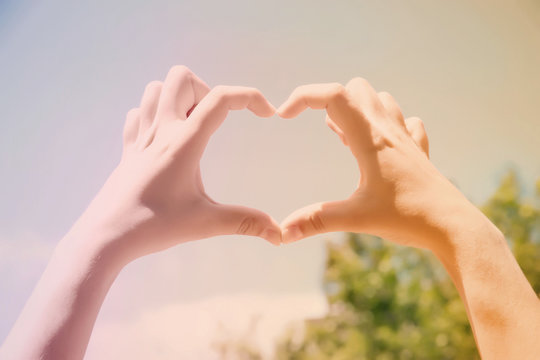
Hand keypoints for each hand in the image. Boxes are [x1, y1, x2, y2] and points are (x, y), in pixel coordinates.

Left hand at [75, 66, 280, 261]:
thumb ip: (244, 222)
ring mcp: (140, 136)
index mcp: (184, 143)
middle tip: (216, 123)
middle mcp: (161, 130)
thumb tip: (279, 234)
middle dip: (207, 91)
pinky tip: (166, 138)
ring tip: (192, 126)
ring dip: (179, 98)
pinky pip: (139, 111)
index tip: (267, 114)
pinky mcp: (128, 147)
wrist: (105, 236)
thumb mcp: (205, 223)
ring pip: (156, 89)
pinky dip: (155, 113)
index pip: (220, 99)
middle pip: (182, 78)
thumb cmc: (153, 226)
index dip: (250, 97)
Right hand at [277, 78, 471, 249]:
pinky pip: (403, 121)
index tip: (283, 116)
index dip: (302, 97)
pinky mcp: (417, 150)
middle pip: (355, 89)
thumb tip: (283, 232)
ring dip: (357, 109)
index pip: (332, 95)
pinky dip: (384, 124)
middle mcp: (388, 130)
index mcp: (370, 138)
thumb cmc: (408, 218)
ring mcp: (406, 138)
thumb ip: (317, 221)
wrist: (453, 226)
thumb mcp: (357, 218)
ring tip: (343, 136)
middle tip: (321, 130)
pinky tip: (378, 146)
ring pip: (380, 99)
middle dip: (329, 101)